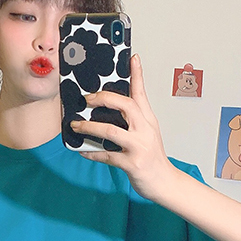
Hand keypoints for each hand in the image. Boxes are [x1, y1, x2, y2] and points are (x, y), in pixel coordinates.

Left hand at [72, 54, 175, 202]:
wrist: (165, 182)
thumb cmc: (152, 157)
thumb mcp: (146, 134)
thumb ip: (132, 121)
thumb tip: (108, 110)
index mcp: (148, 120)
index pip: (141, 93)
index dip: (137, 74)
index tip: (133, 58)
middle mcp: (145, 130)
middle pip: (125, 105)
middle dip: (103, 99)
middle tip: (86, 99)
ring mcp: (139, 147)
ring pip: (110, 131)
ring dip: (89, 127)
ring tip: (75, 125)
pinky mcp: (132, 164)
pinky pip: (106, 156)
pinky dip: (92, 153)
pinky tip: (82, 151)